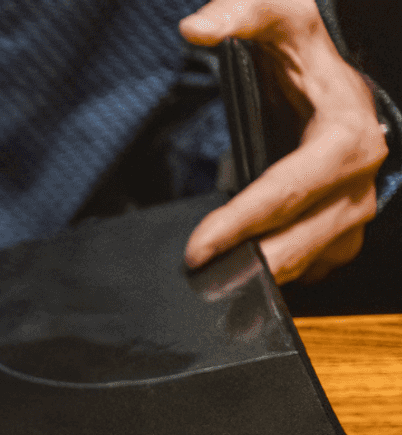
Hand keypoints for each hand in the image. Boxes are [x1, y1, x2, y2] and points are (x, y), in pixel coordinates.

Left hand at [181, 0, 387, 283]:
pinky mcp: (342, 228)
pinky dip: (278, 274)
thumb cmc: (303, 45)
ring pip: (308, 260)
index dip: (242, 223)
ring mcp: (355, 209)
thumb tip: (195, 28)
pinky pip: (312, 265)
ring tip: (212, 286)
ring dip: (262, 276)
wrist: (331, 69)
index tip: (197, 248)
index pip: (288, 191)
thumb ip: (237, 14)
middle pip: (299, 239)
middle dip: (248, 263)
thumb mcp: (277, 14)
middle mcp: (360, 181)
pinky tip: (238, 275)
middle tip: (196, 280)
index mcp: (346, 136)